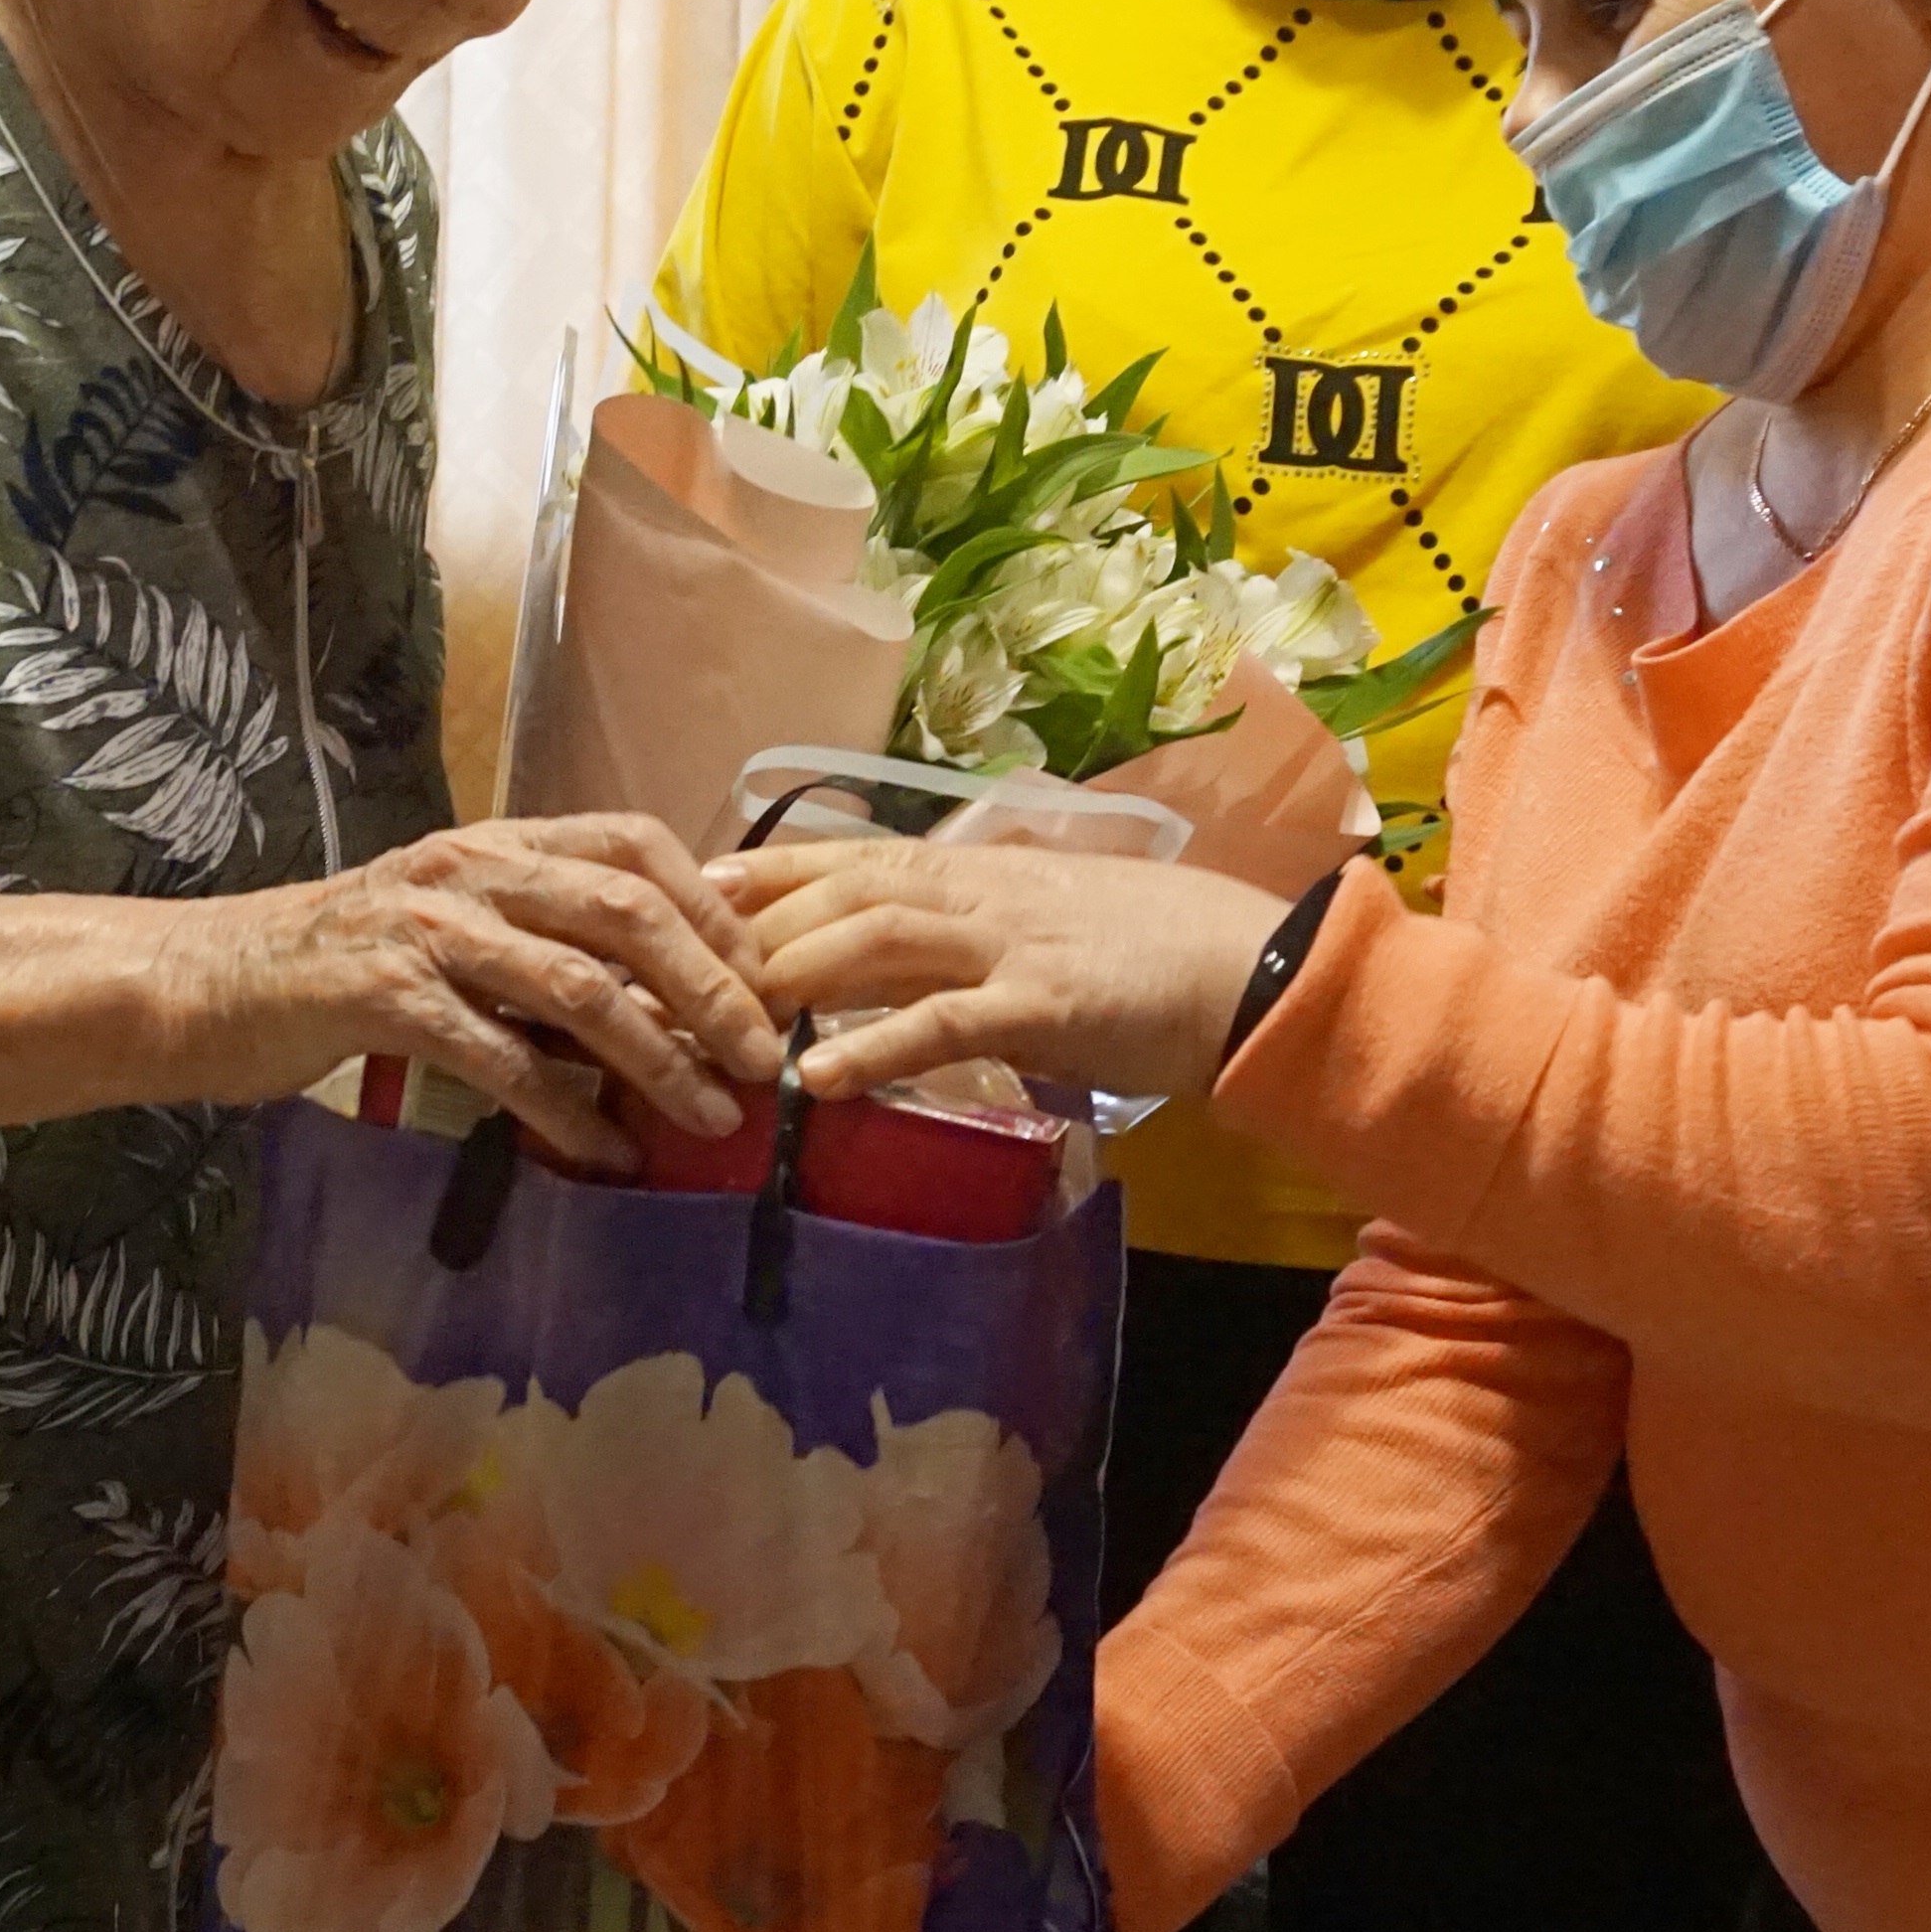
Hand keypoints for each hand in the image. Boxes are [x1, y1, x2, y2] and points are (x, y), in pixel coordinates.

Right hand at [209, 813, 783, 1167]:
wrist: (208, 984)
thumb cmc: (342, 965)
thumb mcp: (455, 925)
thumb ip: (544, 934)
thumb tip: (667, 986)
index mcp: (499, 843)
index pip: (635, 845)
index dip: (715, 909)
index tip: (766, 978)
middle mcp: (471, 870)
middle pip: (628, 911)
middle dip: (712, 986)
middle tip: (761, 1057)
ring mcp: (428, 931)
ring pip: (578, 987)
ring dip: (658, 1057)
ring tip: (710, 1116)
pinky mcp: (386, 999)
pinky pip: (502, 1059)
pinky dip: (567, 1111)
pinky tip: (605, 1152)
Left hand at [712, 838, 1291, 1106]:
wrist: (1254, 968)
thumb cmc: (1153, 949)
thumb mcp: (1045, 923)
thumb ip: (972, 931)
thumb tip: (905, 953)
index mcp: (978, 872)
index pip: (850, 856)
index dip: (768, 870)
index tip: (695, 886)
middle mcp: (979, 893)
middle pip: (840, 893)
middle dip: (753, 930)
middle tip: (676, 971)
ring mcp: (1009, 946)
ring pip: (874, 941)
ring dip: (790, 977)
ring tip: (720, 1020)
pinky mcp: (1044, 1006)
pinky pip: (942, 1023)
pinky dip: (872, 1044)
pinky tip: (813, 1076)